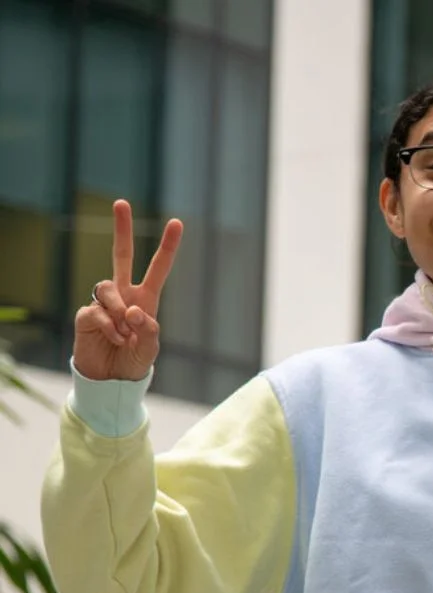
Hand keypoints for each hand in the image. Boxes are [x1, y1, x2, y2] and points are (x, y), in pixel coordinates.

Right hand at [73, 200, 182, 380]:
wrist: (111, 380)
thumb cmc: (135, 362)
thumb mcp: (151, 348)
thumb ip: (148, 330)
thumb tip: (133, 309)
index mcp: (146, 298)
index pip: (158, 268)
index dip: (167, 247)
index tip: (176, 222)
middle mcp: (124, 295)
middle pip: (121, 255)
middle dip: (121, 229)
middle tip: (120, 202)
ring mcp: (103, 302)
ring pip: (107, 287)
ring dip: (120, 311)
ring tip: (126, 335)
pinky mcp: (86, 314)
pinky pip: (98, 311)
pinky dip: (111, 327)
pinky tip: (115, 339)